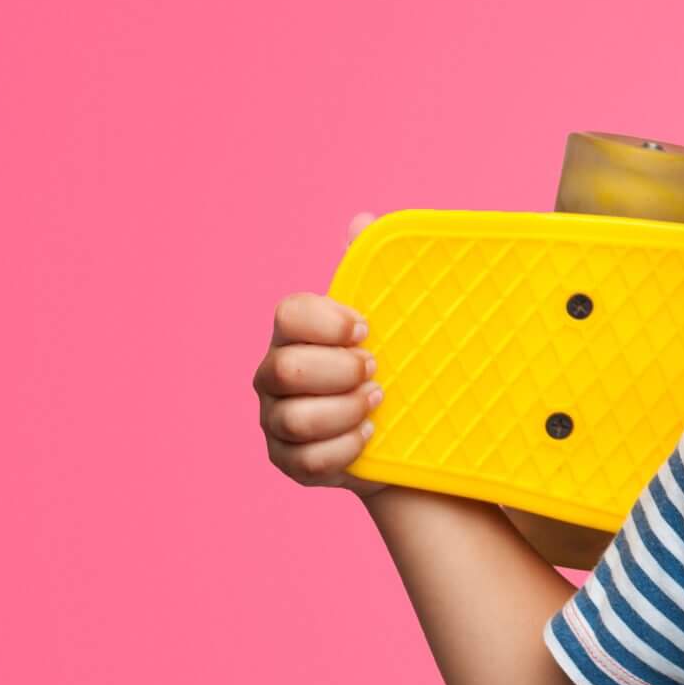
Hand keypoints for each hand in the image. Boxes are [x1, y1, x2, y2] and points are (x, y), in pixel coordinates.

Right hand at [255, 212, 386, 499]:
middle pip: (286, 369)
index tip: (368, 328)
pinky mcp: (289, 462)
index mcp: (297, 334)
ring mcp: (277, 421)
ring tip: (379, 405)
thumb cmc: (392, 368)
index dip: (327, 321)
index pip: (289, 314)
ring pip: (295, 419)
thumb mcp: (391, 322)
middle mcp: (275, 376)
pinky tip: (370, 436)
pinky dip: (346, 448)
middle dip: (339, 371)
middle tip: (377, 370)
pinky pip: (307, 460)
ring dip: (345, 412)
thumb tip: (361, 222)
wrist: (408, 435)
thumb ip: (372, 273)